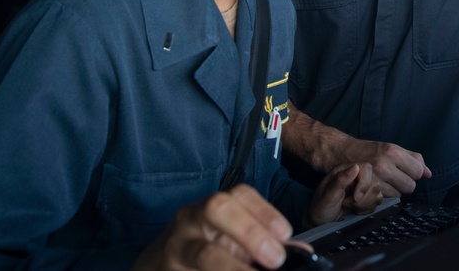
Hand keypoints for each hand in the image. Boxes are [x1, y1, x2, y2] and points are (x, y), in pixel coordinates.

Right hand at [131, 184, 298, 270]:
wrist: (158, 264)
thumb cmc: (203, 247)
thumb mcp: (231, 240)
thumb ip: (263, 243)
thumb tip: (300, 253)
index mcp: (212, 207)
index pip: (239, 195)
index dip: (265, 212)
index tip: (285, 234)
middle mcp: (191, 220)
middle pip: (217, 209)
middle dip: (250, 231)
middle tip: (275, 258)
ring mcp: (177, 248)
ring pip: (203, 252)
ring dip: (234, 267)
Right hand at [282, 105, 430, 197]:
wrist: (340, 153)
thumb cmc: (367, 151)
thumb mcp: (391, 149)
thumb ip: (412, 159)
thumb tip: (429, 173)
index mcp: (393, 151)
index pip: (418, 171)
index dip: (413, 173)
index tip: (405, 171)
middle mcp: (385, 163)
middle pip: (410, 186)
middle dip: (404, 184)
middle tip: (393, 177)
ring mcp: (375, 176)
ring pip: (399, 194)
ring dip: (393, 190)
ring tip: (383, 181)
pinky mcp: (367, 187)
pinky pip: (386, 198)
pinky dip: (382, 195)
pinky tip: (376, 187)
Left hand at [306, 162, 382, 227]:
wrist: (320, 222)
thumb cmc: (320, 207)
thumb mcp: (327, 195)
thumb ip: (341, 180)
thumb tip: (355, 167)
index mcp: (344, 170)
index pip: (366, 168)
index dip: (364, 183)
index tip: (355, 197)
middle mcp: (355, 176)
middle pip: (374, 182)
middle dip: (362, 198)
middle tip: (347, 203)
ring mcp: (361, 187)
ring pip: (377, 193)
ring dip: (364, 204)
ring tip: (349, 206)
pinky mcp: (366, 197)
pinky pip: (377, 201)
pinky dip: (366, 209)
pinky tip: (355, 210)